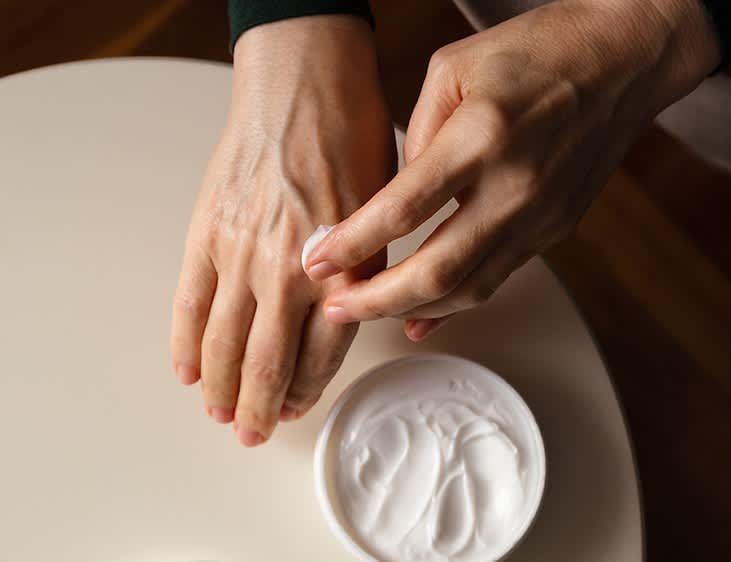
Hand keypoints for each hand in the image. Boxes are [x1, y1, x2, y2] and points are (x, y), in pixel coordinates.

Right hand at [170, 16, 393, 445]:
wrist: (305, 88)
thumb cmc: (355, 144)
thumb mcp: (385, 217)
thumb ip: (365, 275)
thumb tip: (341, 323)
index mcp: (344, 272)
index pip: (321, 356)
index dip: (306, 389)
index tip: (295, 407)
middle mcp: (291, 272)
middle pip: (268, 362)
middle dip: (260, 407)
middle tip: (253, 433)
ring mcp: (243, 253)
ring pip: (226, 342)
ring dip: (221, 386)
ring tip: (219, 413)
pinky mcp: (207, 231)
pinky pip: (190, 301)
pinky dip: (187, 340)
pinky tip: (186, 368)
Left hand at [304, 0, 719, 339]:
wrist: (622, 59)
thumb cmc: (537, 51)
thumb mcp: (452, 70)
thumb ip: (416, 136)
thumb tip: (395, 199)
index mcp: (481, 136)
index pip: (403, 209)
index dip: (353, 242)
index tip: (318, 260)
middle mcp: (515, 186)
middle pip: (439, 271)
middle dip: (377, 301)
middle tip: (337, 309)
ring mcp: (541, 215)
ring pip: (471, 289)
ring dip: (414, 310)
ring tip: (371, 313)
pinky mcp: (555, 229)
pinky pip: (499, 279)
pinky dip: (456, 303)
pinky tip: (423, 316)